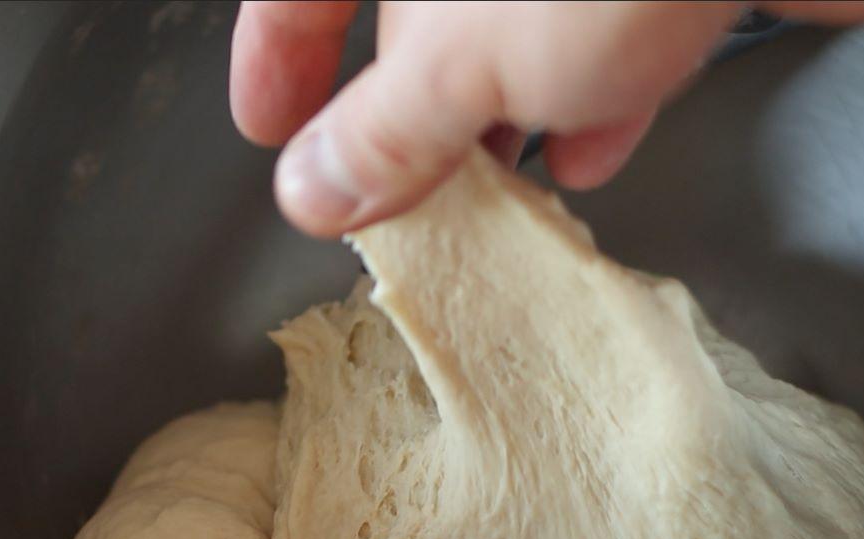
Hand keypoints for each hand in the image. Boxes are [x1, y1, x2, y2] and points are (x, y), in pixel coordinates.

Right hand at [229, 0, 863, 236]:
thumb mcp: (463, 66)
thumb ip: (383, 133)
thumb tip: (311, 190)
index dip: (272, 58)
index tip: (265, 128)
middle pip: (410, 16)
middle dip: (400, 107)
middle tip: (392, 190)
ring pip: (506, 31)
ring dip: (493, 116)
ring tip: (484, 195)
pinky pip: (597, 35)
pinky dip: (586, 96)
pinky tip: (589, 154)